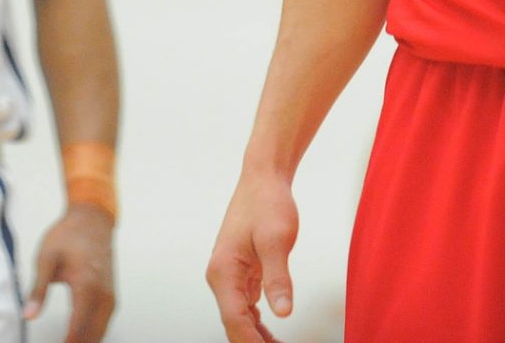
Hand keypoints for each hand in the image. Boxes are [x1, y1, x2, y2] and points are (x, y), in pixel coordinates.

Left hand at [25, 203, 115, 341]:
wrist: (92, 219)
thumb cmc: (68, 235)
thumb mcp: (46, 259)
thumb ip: (37, 290)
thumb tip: (28, 316)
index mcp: (87, 286)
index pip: (77, 330)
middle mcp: (103, 295)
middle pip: (91, 337)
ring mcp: (110, 297)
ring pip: (99, 334)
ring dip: (84, 342)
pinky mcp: (111, 297)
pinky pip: (103, 325)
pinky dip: (92, 336)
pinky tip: (78, 339)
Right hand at [205, 170, 297, 342]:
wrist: (263, 178)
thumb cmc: (267, 203)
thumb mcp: (277, 240)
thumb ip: (278, 277)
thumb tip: (283, 313)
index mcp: (223, 272)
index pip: (235, 321)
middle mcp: (221, 277)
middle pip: (234, 324)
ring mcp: (229, 275)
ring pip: (239, 318)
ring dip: (256, 337)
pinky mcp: (240, 272)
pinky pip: (246, 306)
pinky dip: (257, 323)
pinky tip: (270, 335)